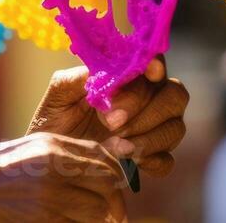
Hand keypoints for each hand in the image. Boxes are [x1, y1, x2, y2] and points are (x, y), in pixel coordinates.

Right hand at [0, 133, 128, 222]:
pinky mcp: (41, 220)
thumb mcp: (32, 149)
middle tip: (115, 212)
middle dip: (114, 200)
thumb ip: (67, 154)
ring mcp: (48, 197)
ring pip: (96, 211)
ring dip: (99, 218)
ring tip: (94, 220)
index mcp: (52, 145)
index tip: (119, 186)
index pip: (103, 158)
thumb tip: (105, 169)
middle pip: (107, 184)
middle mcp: (54, 168)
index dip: (117, 174)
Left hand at [27, 56, 188, 177]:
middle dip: (146, 108)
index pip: (155, 61)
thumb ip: (81, 77)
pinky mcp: (151, 160)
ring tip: (113, 145)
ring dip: (147, 136)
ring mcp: (154, 130)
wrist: (50, 163)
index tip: (149, 72)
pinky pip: (167, 160)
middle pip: (175, 94)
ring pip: (175, 127)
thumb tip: (105, 76)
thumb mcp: (59, 94)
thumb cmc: (55, 122)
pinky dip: (150, 160)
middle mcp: (149, 100)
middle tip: (112, 122)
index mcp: (129, 77)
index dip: (156, 65)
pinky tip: (127, 160)